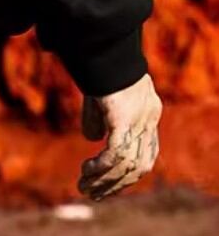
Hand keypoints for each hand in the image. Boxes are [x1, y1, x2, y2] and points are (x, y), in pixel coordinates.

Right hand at [78, 73, 161, 200]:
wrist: (100, 42)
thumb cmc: (97, 62)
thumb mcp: (98, 91)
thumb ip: (97, 115)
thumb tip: (91, 138)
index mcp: (149, 107)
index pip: (147, 151)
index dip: (129, 170)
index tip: (109, 181)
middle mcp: (149, 116)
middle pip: (141, 164)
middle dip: (117, 183)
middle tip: (95, 193)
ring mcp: (138, 118)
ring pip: (128, 165)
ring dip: (106, 181)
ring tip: (85, 187)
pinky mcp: (122, 119)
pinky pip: (115, 154)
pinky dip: (101, 168)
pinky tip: (86, 171)